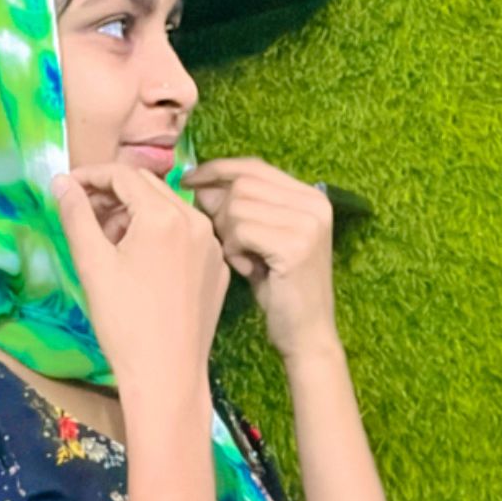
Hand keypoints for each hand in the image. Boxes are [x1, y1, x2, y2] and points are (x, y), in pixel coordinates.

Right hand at [52, 164, 229, 400]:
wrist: (168, 376)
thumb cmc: (125, 321)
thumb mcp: (93, 264)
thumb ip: (76, 215)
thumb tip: (62, 181)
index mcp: (165, 215)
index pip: (124, 174)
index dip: (91, 176)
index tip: (68, 188)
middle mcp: (196, 221)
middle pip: (148, 187)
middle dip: (113, 194)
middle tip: (84, 216)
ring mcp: (212, 246)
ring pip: (169, 209)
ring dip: (136, 214)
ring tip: (109, 242)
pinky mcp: (217, 269)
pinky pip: (187, 236)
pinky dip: (160, 236)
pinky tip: (140, 264)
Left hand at [181, 157, 337, 361]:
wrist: (305, 334)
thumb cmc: (277, 287)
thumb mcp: (258, 238)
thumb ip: (237, 207)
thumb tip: (197, 181)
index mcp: (309, 196)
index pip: (253, 166)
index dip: (216, 170)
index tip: (187, 179)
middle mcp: (314, 203)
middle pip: (242, 184)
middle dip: (220, 210)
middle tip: (225, 241)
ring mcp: (308, 223)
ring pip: (237, 207)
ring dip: (228, 235)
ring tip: (244, 260)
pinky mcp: (295, 245)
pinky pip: (241, 231)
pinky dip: (234, 251)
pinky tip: (248, 270)